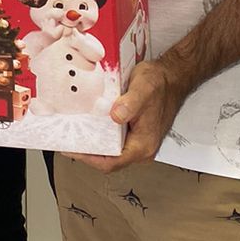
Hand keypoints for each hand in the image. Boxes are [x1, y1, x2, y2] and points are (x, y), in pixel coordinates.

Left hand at [70, 58, 185, 173]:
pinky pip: (113, 140)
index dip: (89, 159)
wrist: (172, 77)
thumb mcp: (143, 89)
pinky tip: (89, 126)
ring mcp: (137, 141)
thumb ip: (130, 104)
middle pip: (108, 160)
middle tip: (67, 141)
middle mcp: (140, 148)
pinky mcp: (134, 133)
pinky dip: (100, 135)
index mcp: (142, 145)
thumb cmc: (160, 84)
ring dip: (93, 144)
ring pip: (110, 151)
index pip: (111, 163)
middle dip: (87, 153)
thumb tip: (116, 116)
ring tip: (74, 134)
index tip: (72, 150)